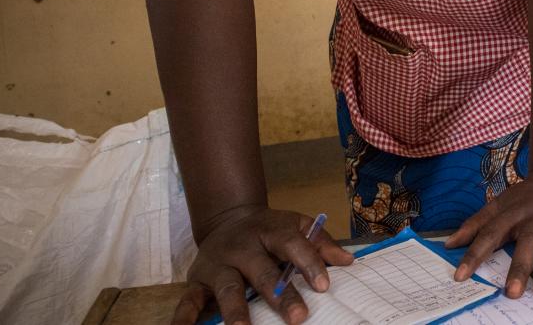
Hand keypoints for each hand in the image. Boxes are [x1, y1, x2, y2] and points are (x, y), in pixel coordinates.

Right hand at [170, 205, 352, 324]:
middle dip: (280, 295)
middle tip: (298, 318)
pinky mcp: (197, 279)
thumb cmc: (269, 231)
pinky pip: (188, 300)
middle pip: (262, 271)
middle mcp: (243, 246)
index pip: (292, 244)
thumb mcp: (295, 226)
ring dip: (236, 311)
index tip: (324, 285)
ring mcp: (218, 263)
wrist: (228, 217)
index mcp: (271, 231)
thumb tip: (349, 261)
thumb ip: (320, 243)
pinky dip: (183, 318)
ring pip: (228, 287)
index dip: (309, 263)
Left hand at [445, 169, 532, 299]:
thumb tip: (449, 244)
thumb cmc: (525, 197)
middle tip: (511, 292)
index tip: (461, 276)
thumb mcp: (498, 204)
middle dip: (520, 267)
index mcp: (513, 212)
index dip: (475, 254)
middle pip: (527, 242)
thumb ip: (475, 224)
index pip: (491, 233)